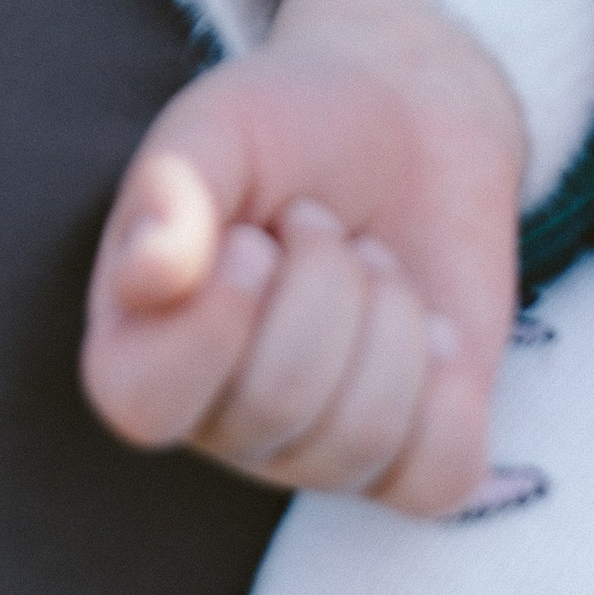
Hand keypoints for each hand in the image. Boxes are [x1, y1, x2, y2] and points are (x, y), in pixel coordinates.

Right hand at [83, 0, 521, 511]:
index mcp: (145, 343)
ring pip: (363, 437)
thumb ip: (173, 188)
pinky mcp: (410, 464)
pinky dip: (449, 387)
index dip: (213, 322)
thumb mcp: (221, 125)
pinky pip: (437, 476)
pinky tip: (433, 327)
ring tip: (370, 259)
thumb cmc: (291, 123)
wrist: (410, 117)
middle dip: (324, 280)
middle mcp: (223, 417)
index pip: (144, 402)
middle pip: (276, 404)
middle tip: (318, 221)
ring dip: (388, 312)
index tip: (253, 238)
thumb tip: (147, 275)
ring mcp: (316, 451)